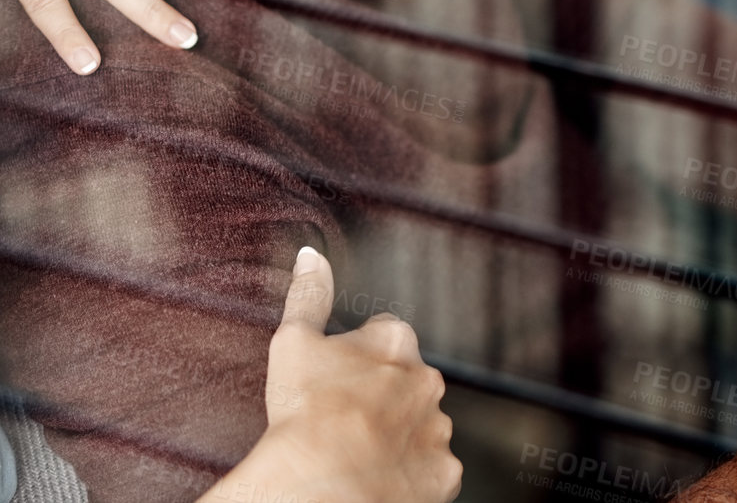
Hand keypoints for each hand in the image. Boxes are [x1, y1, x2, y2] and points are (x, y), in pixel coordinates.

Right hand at [206, 247, 460, 502]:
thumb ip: (308, 293)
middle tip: (346, 416)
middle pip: (408, 381)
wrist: (322, 484)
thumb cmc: (304, 412)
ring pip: (422, 426)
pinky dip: (411, 473)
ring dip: (400, 434)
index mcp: (395, 341)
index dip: (359, 359)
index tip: (339, 379)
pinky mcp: (444, 473)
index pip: (385, 337)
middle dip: (384, 395)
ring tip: (360, 451)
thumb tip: (310, 255)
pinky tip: (381, 475)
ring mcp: (439, 429)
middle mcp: (427, 381)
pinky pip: (431, 470)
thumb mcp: (293, 341)